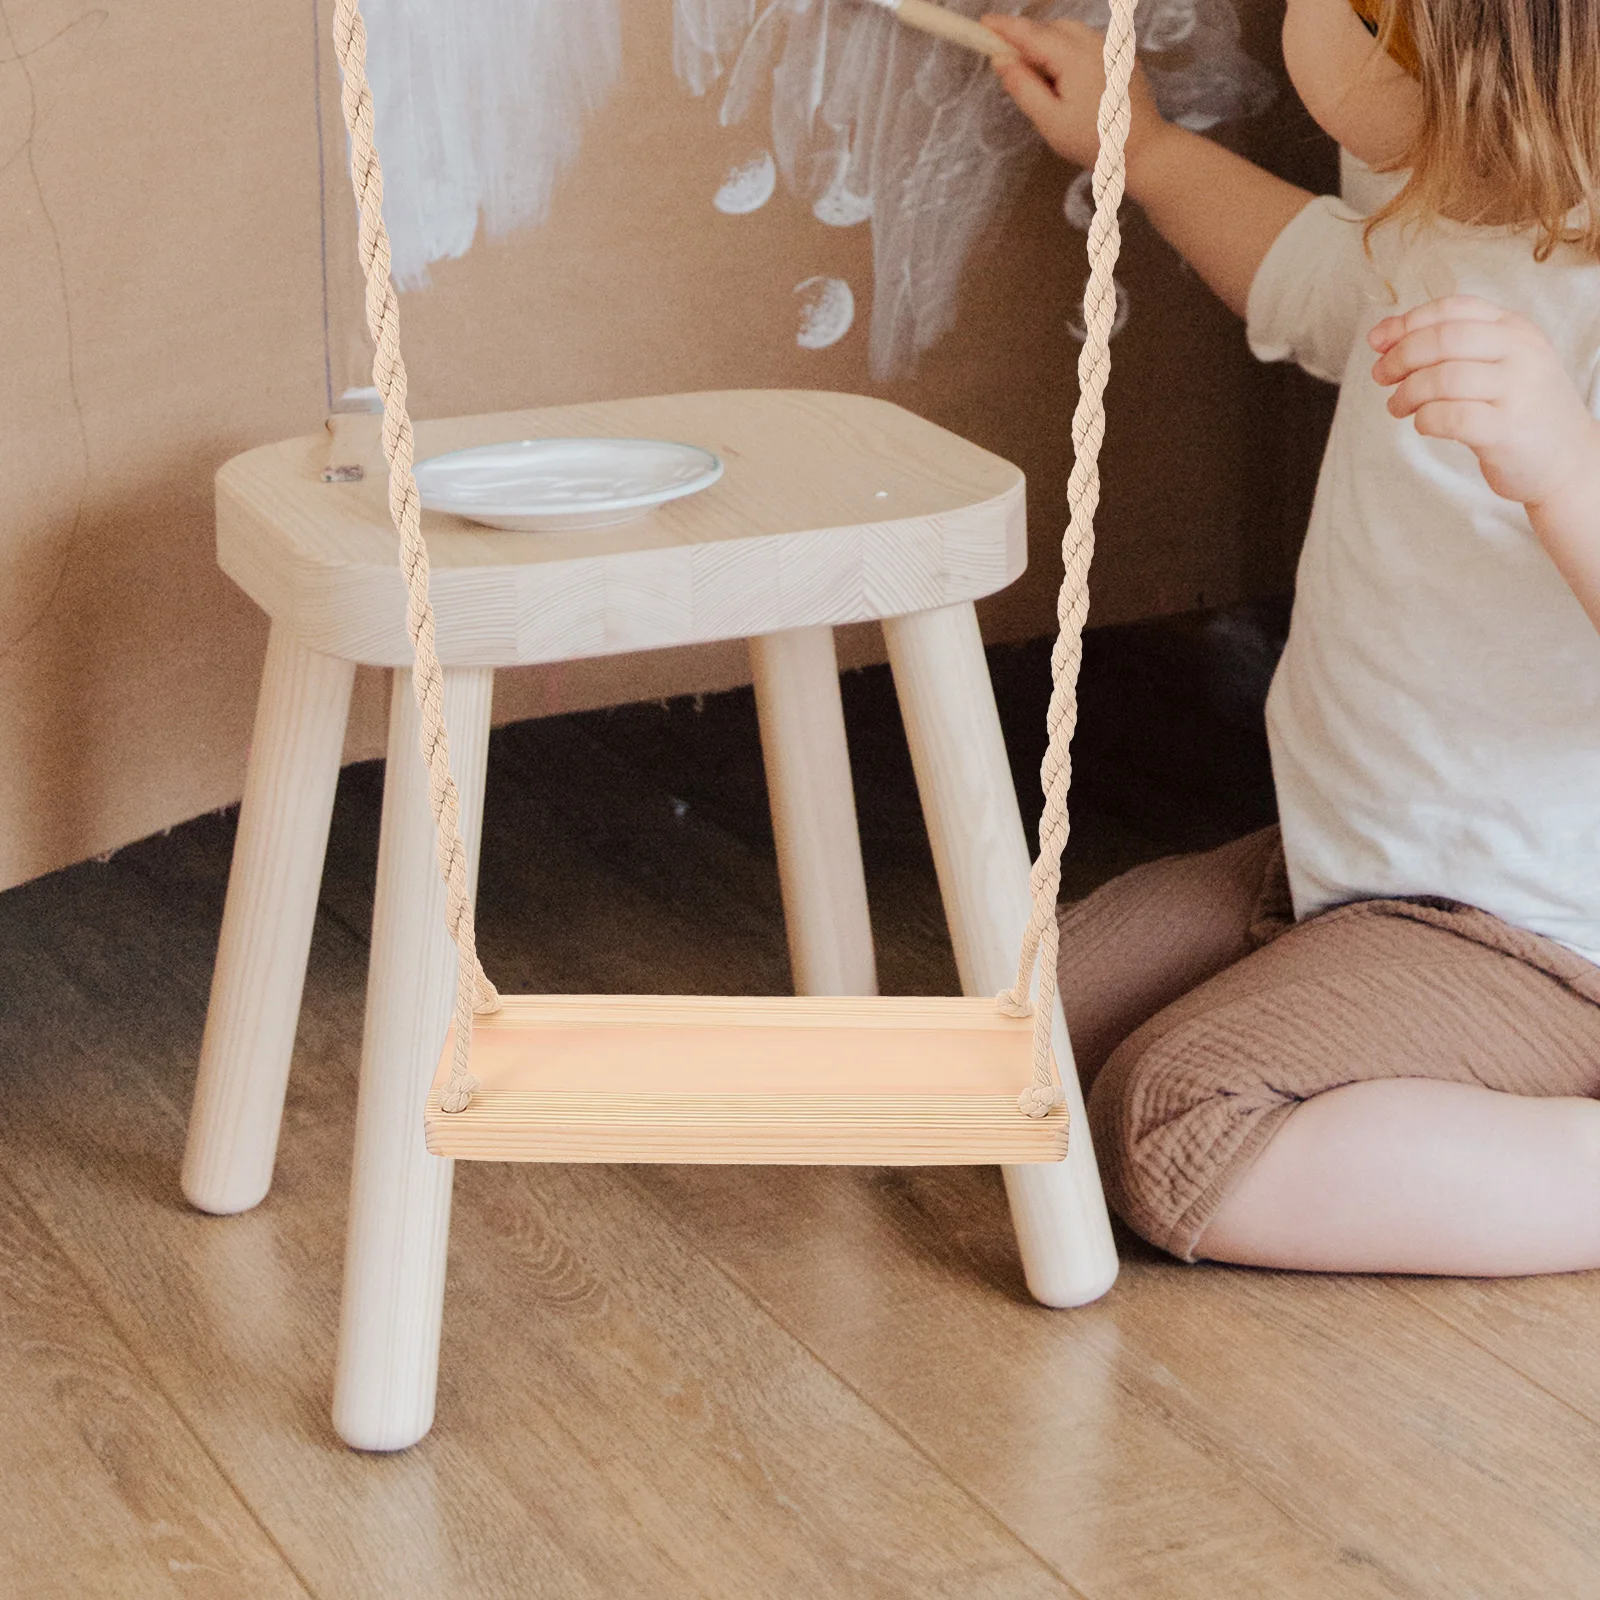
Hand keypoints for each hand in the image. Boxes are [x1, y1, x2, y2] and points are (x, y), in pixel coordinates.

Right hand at [983, 14, 1166, 173]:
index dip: (1004, 28)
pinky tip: (1069, 84)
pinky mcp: (1119, 55)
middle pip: (1050, 29)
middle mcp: (1094, 42)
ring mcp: (1110, 47)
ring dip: (1050, 48)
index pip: (1031, 34)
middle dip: (1029, 42)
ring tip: (1047, 85)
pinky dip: (1069, 53)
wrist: (1142, 149)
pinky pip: (1086, 43)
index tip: (983, 24)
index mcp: (1074, 57)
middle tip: (1015, 70)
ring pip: (1069, 34)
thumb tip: (1001, 61)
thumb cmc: (1094, 142)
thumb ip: (1024, 88)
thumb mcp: (1050, 121)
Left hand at [1370, 296, 1599, 508]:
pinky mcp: (1507, 430)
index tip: (1378, 343)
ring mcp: (1517, 390)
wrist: (1567, 458)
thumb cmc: (1517, 408)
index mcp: (1514, 328)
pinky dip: (1425, 420)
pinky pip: (1450, 418)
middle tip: (1381, 377)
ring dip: (1407, 393)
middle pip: (1443, 339)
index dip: (1407, 323)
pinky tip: (1424, 424)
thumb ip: (1444, 346)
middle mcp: (1520, 352)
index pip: (1453, 308)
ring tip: (1398, 406)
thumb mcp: (1494, 363)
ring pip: (1443, 378)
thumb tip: (1381, 335)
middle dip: (1400, 357)